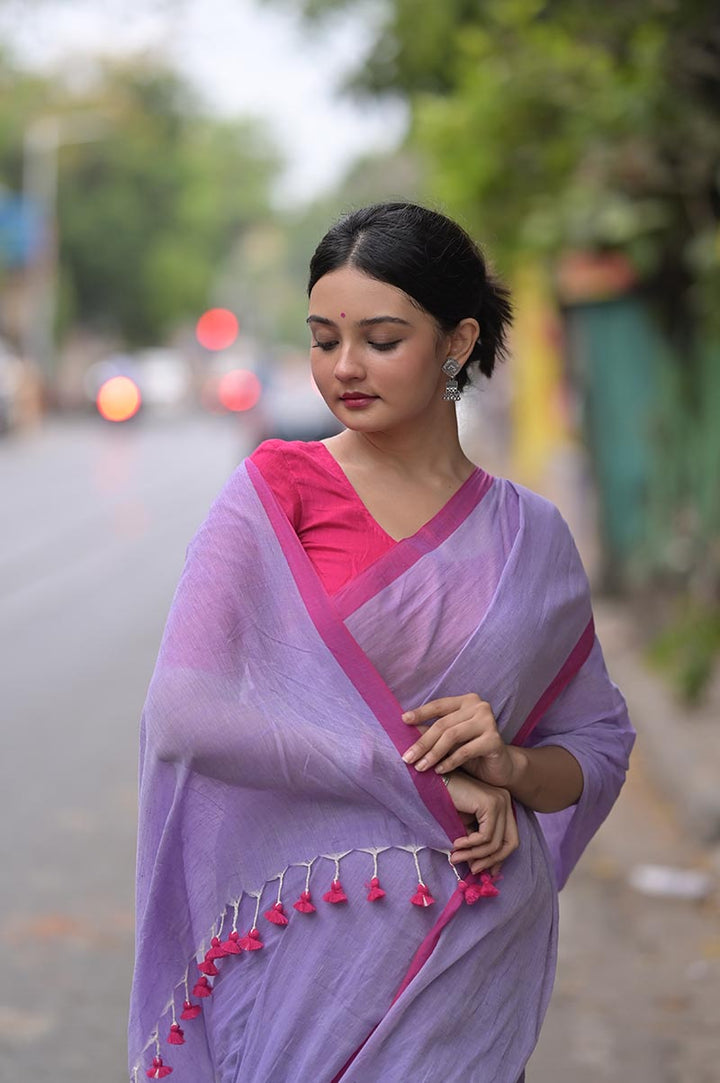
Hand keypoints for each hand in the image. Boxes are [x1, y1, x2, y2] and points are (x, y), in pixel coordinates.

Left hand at [401, 694, 515, 788]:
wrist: (502, 767)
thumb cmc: (473, 751)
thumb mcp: (452, 739)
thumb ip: (436, 731)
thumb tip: (407, 729)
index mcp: (467, 701)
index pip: (439, 705)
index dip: (420, 713)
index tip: (403, 721)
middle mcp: (479, 707)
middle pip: (443, 724)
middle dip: (423, 742)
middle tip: (408, 757)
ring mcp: (489, 722)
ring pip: (452, 736)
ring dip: (433, 753)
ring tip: (421, 767)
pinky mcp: (494, 740)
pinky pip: (465, 751)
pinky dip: (449, 761)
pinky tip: (439, 770)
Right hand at [445, 772, 518, 874]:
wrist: (432, 782)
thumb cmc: (446, 802)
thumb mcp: (466, 827)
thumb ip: (478, 844)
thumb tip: (485, 869)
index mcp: (503, 805)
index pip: (510, 839)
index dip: (498, 858)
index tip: (484, 871)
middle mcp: (506, 801)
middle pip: (511, 842)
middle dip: (490, 860)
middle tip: (472, 869)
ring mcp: (500, 801)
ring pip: (495, 843)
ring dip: (474, 855)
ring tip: (456, 857)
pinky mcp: (491, 804)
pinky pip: (485, 836)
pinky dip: (470, 845)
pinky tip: (456, 843)